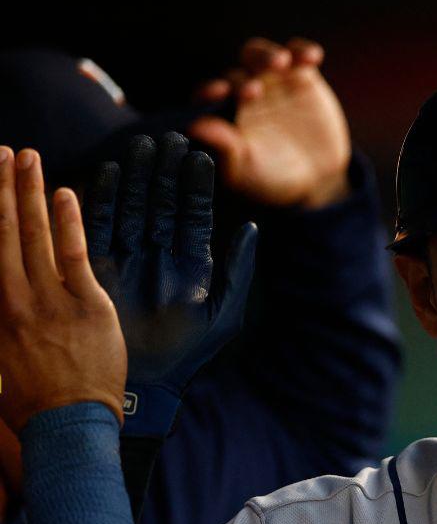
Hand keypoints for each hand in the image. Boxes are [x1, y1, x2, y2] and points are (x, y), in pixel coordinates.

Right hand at [0, 148, 125, 435]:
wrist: (67, 427)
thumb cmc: (35, 404)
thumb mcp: (2, 363)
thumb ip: (3, 326)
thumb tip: (7, 300)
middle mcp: (14, 299)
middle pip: (2, 233)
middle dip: (1, 189)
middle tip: (2, 152)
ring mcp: (49, 300)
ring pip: (33, 236)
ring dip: (29, 193)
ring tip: (25, 157)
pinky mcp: (85, 306)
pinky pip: (75, 254)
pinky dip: (68, 221)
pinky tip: (64, 192)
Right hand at [85, 133, 257, 437]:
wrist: (148, 386)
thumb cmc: (190, 355)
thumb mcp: (223, 313)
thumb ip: (238, 270)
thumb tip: (251, 227)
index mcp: (192, 264)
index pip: (195, 215)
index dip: (196, 186)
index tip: (200, 155)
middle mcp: (160, 256)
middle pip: (162, 204)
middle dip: (165, 172)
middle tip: (168, 137)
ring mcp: (130, 259)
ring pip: (133, 208)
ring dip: (137, 177)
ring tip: (141, 145)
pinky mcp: (99, 268)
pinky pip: (99, 228)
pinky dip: (101, 202)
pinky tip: (105, 172)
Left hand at [188, 37, 351, 209]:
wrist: (316, 177)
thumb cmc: (273, 177)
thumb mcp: (248, 169)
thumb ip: (224, 147)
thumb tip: (194, 127)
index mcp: (223, 114)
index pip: (209, 95)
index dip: (211, 91)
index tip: (219, 93)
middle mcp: (242, 93)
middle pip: (237, 72)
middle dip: (245, 77)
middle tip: (255, 91)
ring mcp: (272, 81)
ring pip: (261, 55)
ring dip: (267, 55)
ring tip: (281, 62)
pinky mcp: (301, 76)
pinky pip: (298, 56)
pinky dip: (303, 51)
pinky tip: (311, 57)